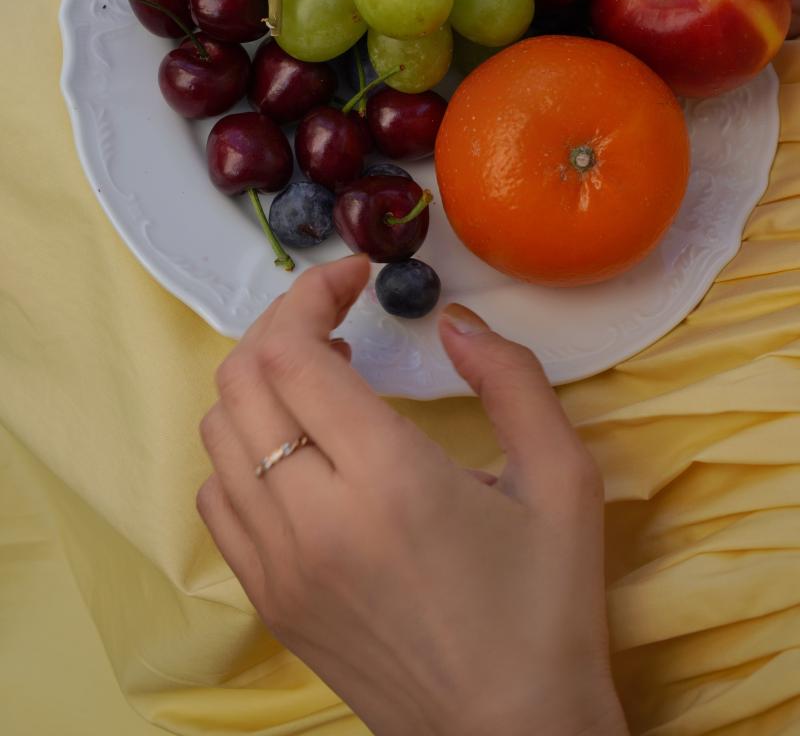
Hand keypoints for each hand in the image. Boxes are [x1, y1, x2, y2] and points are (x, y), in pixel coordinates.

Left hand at [197, 255, 626, 735]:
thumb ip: (513, 380)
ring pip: (218, 436)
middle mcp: (310, 519)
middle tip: (337, 318)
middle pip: (242, 381)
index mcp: (385, 481)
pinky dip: (244, 450)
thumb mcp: (564, 481)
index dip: (312, 292)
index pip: (293, 352)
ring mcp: (277, 566)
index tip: (354, 276)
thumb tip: (456, 322)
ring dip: (261, 385)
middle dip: (281, 324)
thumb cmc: (546, 609)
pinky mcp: (269, 602)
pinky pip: (218, 500)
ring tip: (321, 380)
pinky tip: (300, 453)